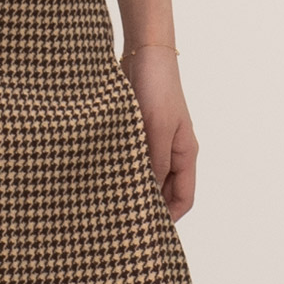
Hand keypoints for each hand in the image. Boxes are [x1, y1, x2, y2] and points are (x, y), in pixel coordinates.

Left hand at [122, 46, 196, 217]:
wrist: (143, 51)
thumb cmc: (157, 87)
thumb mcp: (155, 130)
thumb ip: (152, 164)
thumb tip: (144, 198)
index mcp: (185, 154)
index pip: (183, 199)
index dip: (168, 219)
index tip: (144, 233)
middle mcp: (171, 151)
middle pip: (162, 191)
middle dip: (144, 206)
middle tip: (118, 222)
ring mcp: (153, 141)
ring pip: (142, 176)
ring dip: (128, 186)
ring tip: (105, 202)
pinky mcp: (134, 131)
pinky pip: (128, 159)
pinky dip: (117, 169)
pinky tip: (99, 175)